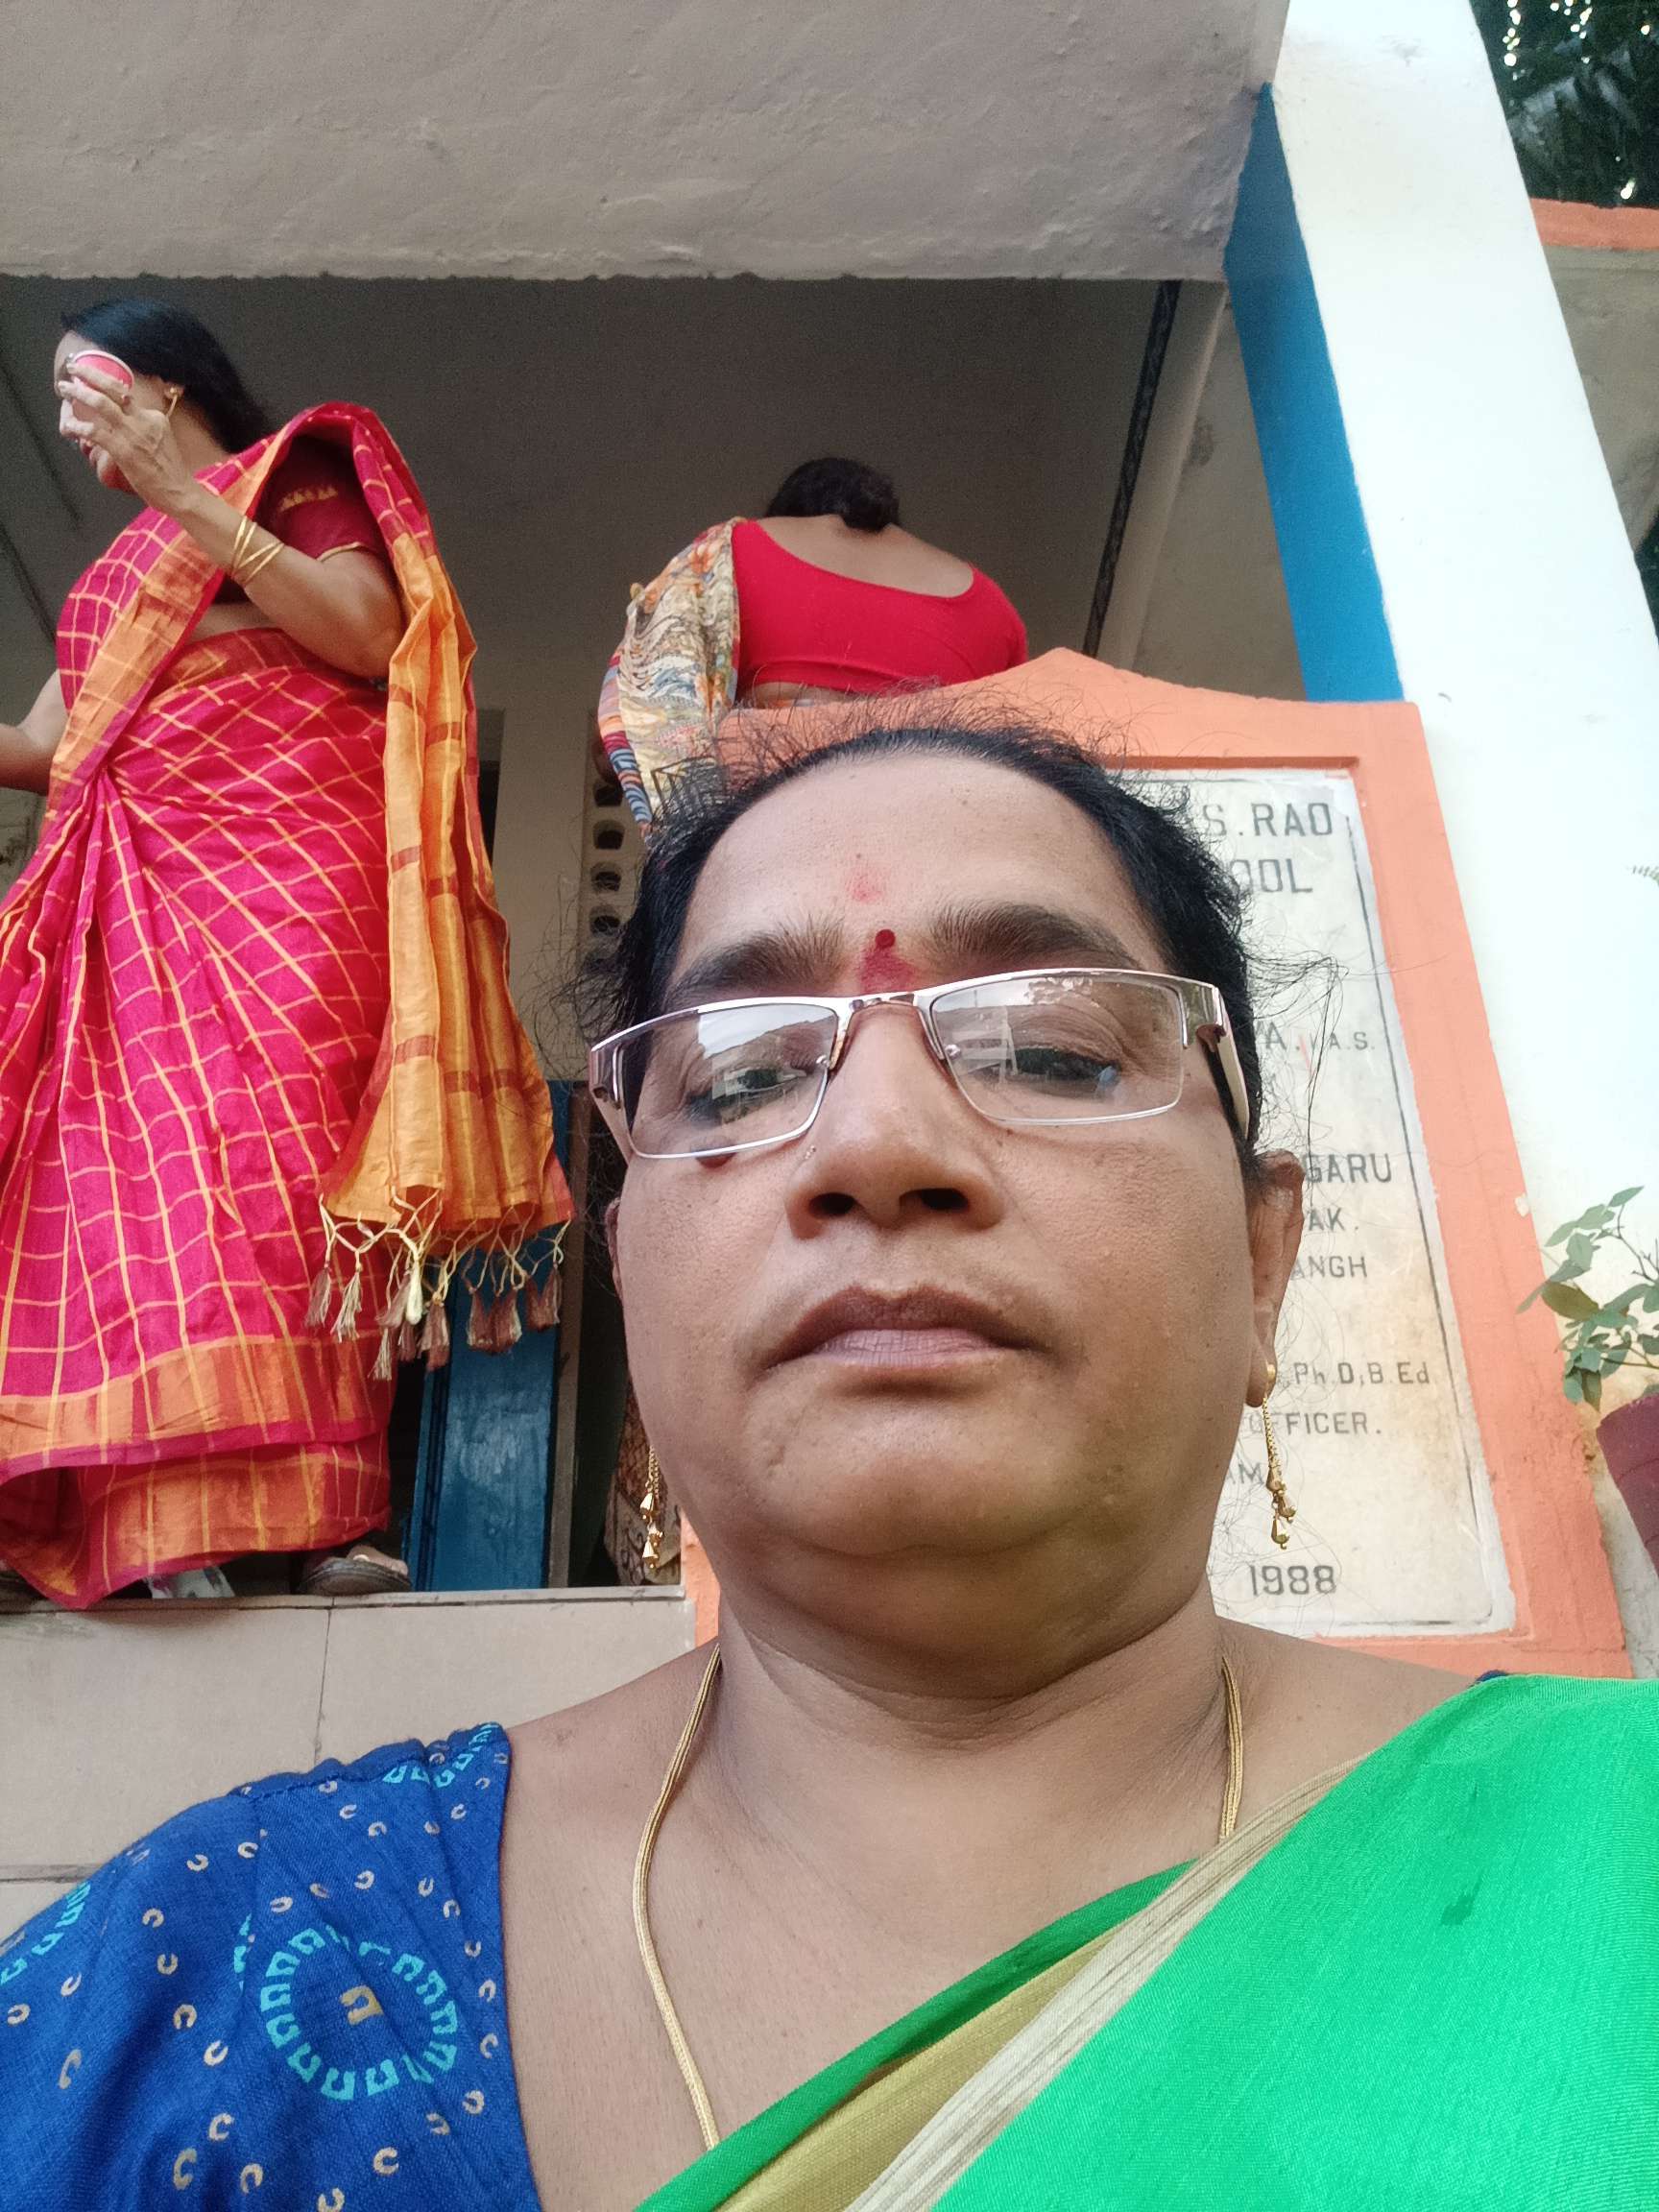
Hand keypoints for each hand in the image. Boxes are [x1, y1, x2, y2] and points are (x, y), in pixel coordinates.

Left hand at [59, 365, 198, 516]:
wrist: (179, 491)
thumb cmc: (171, 472)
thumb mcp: (162, 440)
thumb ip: (144, 429)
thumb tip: (123, 426)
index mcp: (154, 417)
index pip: (127, 395)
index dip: (107, 384)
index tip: (94, 380)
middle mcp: (143, 419)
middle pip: (113, 388)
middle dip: (90, 374)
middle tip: (74, 367)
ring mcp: (132, 433)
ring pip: (101, 404)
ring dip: (79, 393)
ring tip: (65, 389)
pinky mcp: (122, 450)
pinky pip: (94, 432)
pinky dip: (78, 426)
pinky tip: (69, 426)